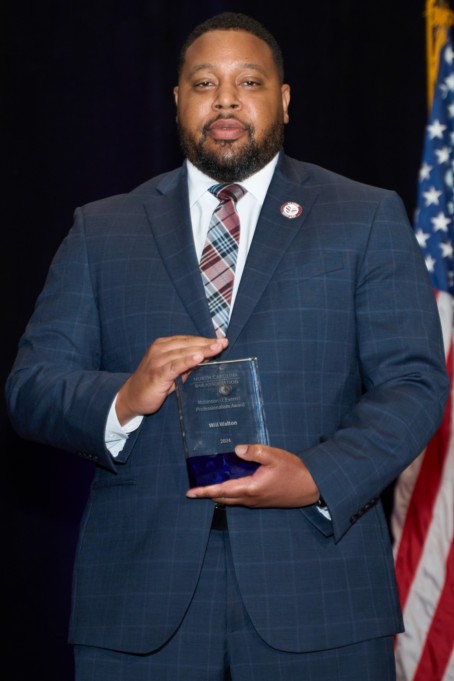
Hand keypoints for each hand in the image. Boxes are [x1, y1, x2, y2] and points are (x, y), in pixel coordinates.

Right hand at [116, 335, 227, 425]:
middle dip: (207, 343)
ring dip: (201, 350)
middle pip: (188, 344)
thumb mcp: (173, 371)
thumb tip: (206, 358)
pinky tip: (199, 358)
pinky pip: (175, 365)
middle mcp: (160, 349)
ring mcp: (157, 361)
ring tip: (216, 349)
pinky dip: (187, 361)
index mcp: (164, 345)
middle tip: (223, 343)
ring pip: (183, 352)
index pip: (188, 340)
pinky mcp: (157, 373)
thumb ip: (187, 364)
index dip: (205, 340)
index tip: (221, 341)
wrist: (132, 397)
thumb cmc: (154, 383)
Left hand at [186, 444, 319, 507]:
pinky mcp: (262, 500)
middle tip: (195, 489)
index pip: (221, 490)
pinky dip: (230, 492)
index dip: (204, 491)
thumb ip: (255, 452)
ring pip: (231, 499)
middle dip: (208, 494)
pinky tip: (230, 483)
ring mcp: (256, 501)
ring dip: (219, 494)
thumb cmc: (295, 472)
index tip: (190, 493)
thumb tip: (237, 449)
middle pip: (223, 498)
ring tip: (208, 485)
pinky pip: (240, 498)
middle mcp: (251, 499)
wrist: (312, 487)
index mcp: (251, 488)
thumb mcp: (275, 457)